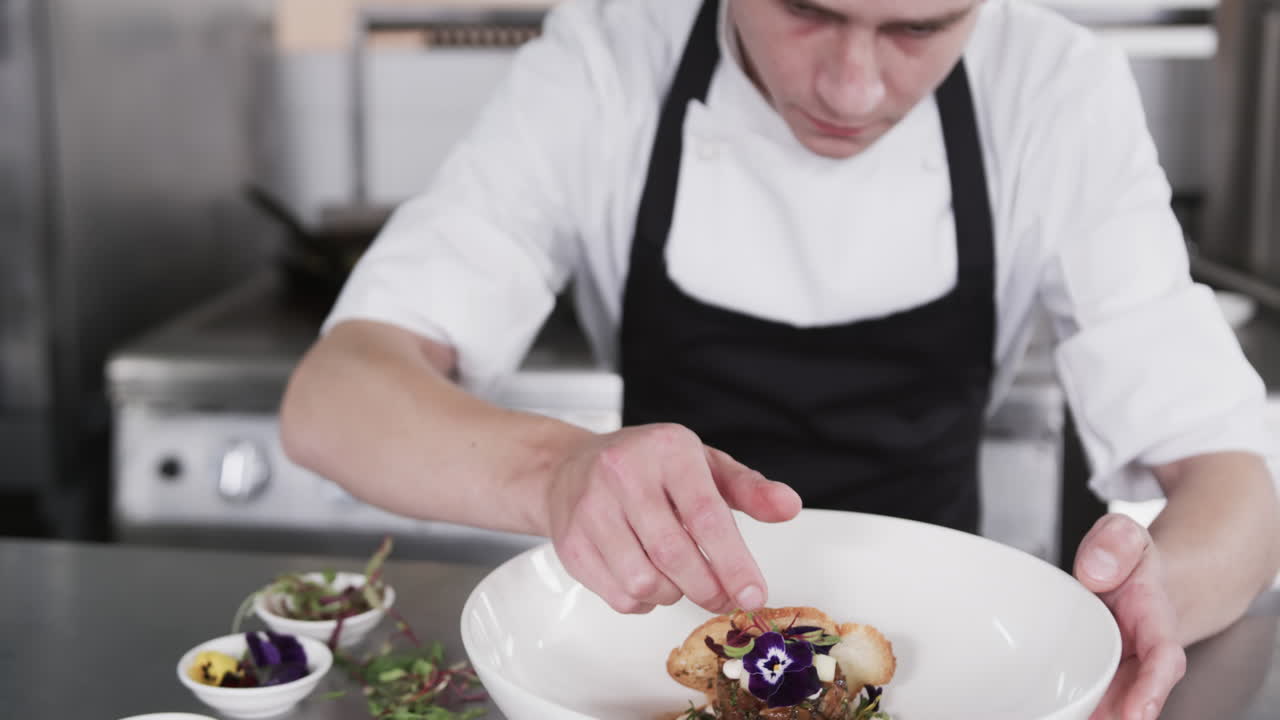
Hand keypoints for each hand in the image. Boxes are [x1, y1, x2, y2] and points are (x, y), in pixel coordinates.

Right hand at [546, 423, 801, 614]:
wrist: (569, 467)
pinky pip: (618, 595)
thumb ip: (749, 488)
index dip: (734, 562)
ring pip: (644, 581)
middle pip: (674, 555)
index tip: (754, 593)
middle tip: (723, 597)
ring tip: (679, 577)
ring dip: (673, 594)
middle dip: (708, 588)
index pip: (706, 515)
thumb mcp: (703, 464)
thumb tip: (789, 506)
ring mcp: (591, 509)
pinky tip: (649, 578)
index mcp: (667, 451)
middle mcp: (624, 474)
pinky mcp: (570, 542)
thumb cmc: (647, 467)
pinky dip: (644, 601)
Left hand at [1074, 514, 1186, 719]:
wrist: (1135, 579)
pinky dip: (1075, 711)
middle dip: (1119, 716)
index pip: (1161, 659)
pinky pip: (1088, 699)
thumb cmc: (1128, 562)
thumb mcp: (1125, 536)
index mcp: (1155, 622)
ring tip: (1064, 719)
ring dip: (1093, 717)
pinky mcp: (1097, 676)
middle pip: (1135, 697)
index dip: (1151, 688)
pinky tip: (1052, 715)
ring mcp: (1119, 671)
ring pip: (1111, 705)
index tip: (1138, 714)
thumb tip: (1095, 572)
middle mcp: (1141, 656)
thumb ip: (1114, 543)